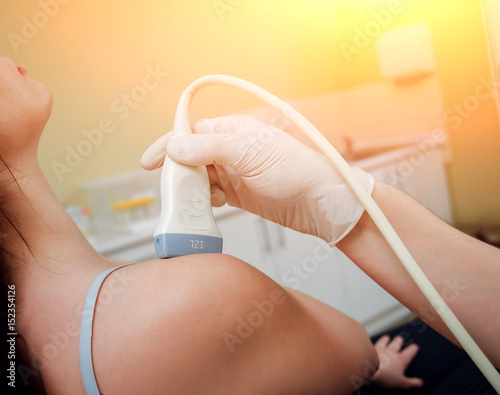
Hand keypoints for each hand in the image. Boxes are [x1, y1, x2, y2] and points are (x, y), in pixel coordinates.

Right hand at [141, 115, 373, 244]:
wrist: (320, 204)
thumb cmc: (296, 171)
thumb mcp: (250, 153)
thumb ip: (210, 148)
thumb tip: (175, 146)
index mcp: (234, 131)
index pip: (191, 132)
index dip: (168, 144)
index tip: (149, 161)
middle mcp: (232, 150)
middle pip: (191, 156)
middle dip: (178, 171)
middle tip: (170, 187)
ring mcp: (235, 173)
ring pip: (199, 178)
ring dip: (191, 189)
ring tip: (189, 200)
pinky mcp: (239, 194)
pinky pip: (211, 195)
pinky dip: (204, 201)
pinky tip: (207, 205)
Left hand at [371, 335, 423, 389]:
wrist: (369, 368)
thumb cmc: (386, 376)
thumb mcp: (402, 383)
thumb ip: (412, 383)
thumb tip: (420, 383)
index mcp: (401, 360)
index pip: (409, 353)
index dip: (412, 350)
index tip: (415, 346)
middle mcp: (391, 353)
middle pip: (396, 345)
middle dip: (399, 342)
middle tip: (400, 338)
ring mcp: (380, 350)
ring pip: (384, 342)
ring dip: (386, 340)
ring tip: (387, 337)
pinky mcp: (370, 350)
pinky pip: (372, 344)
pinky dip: (373, 343)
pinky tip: (371, 342)